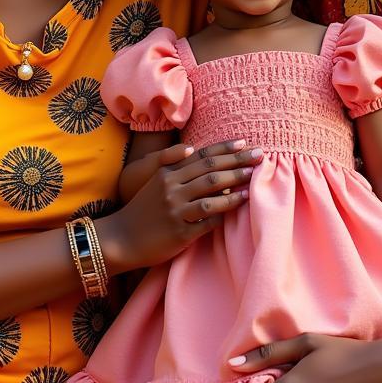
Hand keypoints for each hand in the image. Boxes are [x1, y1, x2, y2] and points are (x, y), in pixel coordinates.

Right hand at [97, 140, 260, 271]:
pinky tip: (239, 206)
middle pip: (211, 171)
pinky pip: (207, 220)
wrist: (120, 239)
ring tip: (252, 181)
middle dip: (238, 162)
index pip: (202, 156)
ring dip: (235, 186)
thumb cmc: (142, 210)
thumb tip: (192, 149)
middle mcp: (172, 189)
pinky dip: (224, 212)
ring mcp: (176, 210)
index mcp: (167, 174)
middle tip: (261, 156)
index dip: (224, 149)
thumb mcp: (152, 181)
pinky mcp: (179, 232)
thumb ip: (171, 164)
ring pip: (211, 194)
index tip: (245, 143)